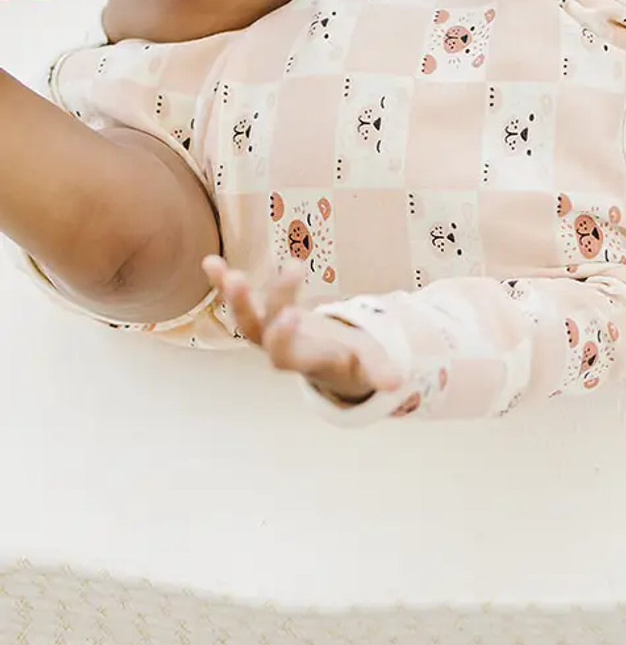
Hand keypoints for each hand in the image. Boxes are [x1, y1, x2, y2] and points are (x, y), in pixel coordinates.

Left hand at [202, 255, 401, 403]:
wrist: (326, 356)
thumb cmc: (348, 356)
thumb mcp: (364, 362)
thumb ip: (376, 370)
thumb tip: (398, 382)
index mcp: (301, 358)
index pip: (283, 354)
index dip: (283, 337)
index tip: (290, 314)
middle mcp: (277, 345)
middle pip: (254, 332)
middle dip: (245, 308)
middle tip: (240, 281)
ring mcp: (265, 328)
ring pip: (243, 315)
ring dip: (230, 293)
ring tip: (221, 269)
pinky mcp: (259, 309)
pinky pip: (236, 295)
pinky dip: (221, 280)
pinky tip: (209, 262)